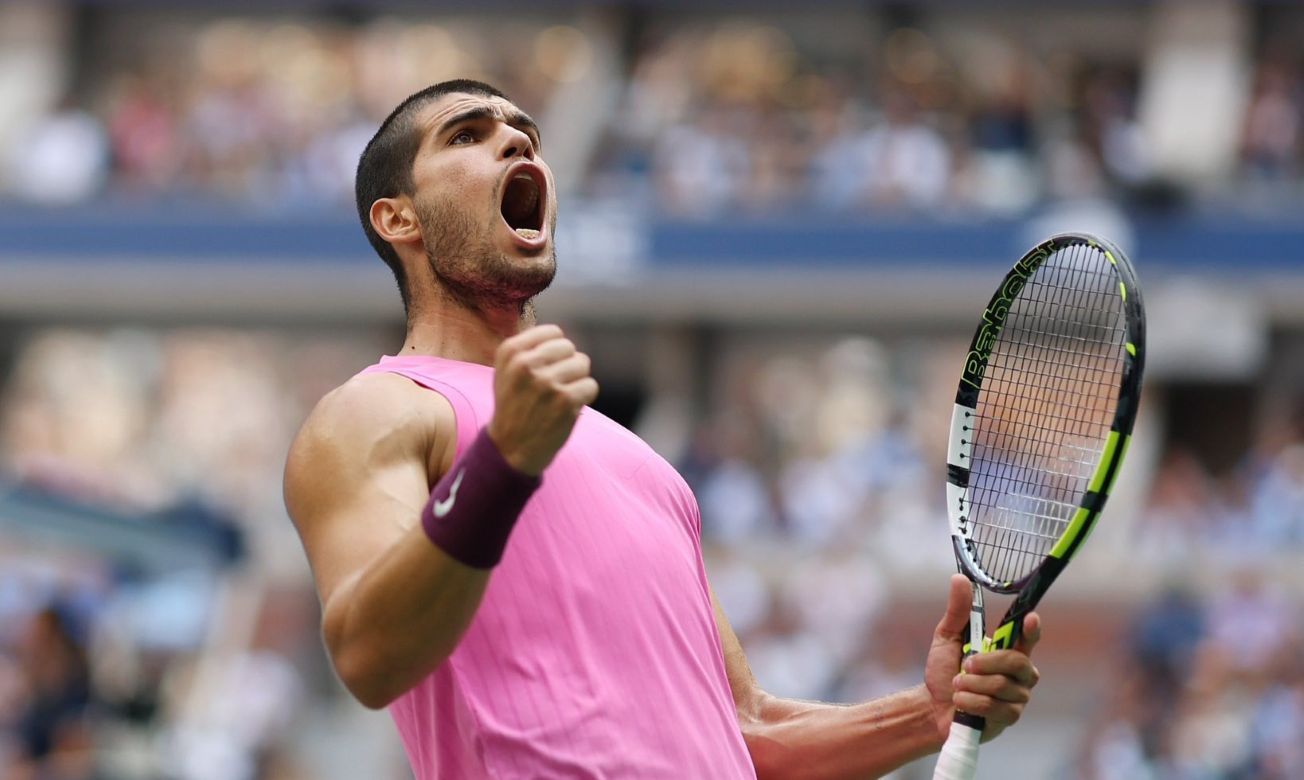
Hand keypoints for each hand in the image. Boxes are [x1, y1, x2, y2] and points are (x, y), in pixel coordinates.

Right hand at [488, 325, 598, 475]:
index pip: (553, 333)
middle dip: (567, 365)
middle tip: (554, 386)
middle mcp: (526, 364)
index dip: (556, 351)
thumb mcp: (506, 371)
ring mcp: (546, 382)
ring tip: (560, 397)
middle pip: (569, 347)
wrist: (509, 449)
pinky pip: (591, 386)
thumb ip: (529, 348)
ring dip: (576, 381)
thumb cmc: (513, 406)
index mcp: (510, 352)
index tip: (547, 368)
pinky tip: (569, 408)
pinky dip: (585, 397)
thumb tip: (561, 335)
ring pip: (582, 364)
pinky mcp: (565, 401)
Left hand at [923, 574, 1041, 743]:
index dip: (1031, 629)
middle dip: (986, 663)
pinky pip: (995, 707)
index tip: (1031, 617)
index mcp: (1008, 651)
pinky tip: (960, 702)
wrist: (932, 706)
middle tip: (964, 665)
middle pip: (1016, 662)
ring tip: (957, 685)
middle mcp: (1019, 674)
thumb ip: (958, 611)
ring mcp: (1017, 697)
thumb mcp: (947, 637)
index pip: (1027, 638)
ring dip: (971, 685)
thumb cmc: (944, 670)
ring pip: (1001, 686)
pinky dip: (971, 702)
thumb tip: (959, 578)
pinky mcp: (1009, 718)